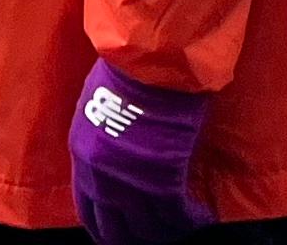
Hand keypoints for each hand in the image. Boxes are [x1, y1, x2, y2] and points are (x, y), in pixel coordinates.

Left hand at [67, 60, 212, 243]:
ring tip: (184, 227)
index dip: (108, 228)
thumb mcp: (96, 107)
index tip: (124, 232)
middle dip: (137, 236)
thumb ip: (102, 142)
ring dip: (169, 231)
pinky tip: (204, 218)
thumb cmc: (125, 70)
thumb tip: (115, 161)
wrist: (148, 60)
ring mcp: (131, 184)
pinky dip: (193, 220)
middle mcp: (101, 179)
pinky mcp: (163, 181)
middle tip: (156, 233)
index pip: (89, 212)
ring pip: (150, 228)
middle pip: (117, 231)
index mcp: (83, 158)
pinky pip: (178, 215)